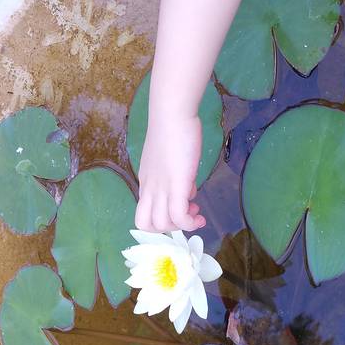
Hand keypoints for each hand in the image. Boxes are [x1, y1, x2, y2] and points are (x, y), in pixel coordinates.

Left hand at [135, 114, 205, 231]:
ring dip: (181, 226)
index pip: (144, 212)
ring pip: (161, 225)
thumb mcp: (170, 158)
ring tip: (197, 215)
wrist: (172, 115)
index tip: (180, 204)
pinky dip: (189, 223)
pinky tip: (200, 216)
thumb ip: (175, 175)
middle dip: (167, 228)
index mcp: (146, 182)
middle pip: (146, 224)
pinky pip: (179, 216)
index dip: (162, 216)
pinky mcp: (176, 186)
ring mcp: (161, 188)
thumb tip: (188, 188)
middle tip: (186, 215)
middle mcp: (150, 189)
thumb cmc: (173, 130)